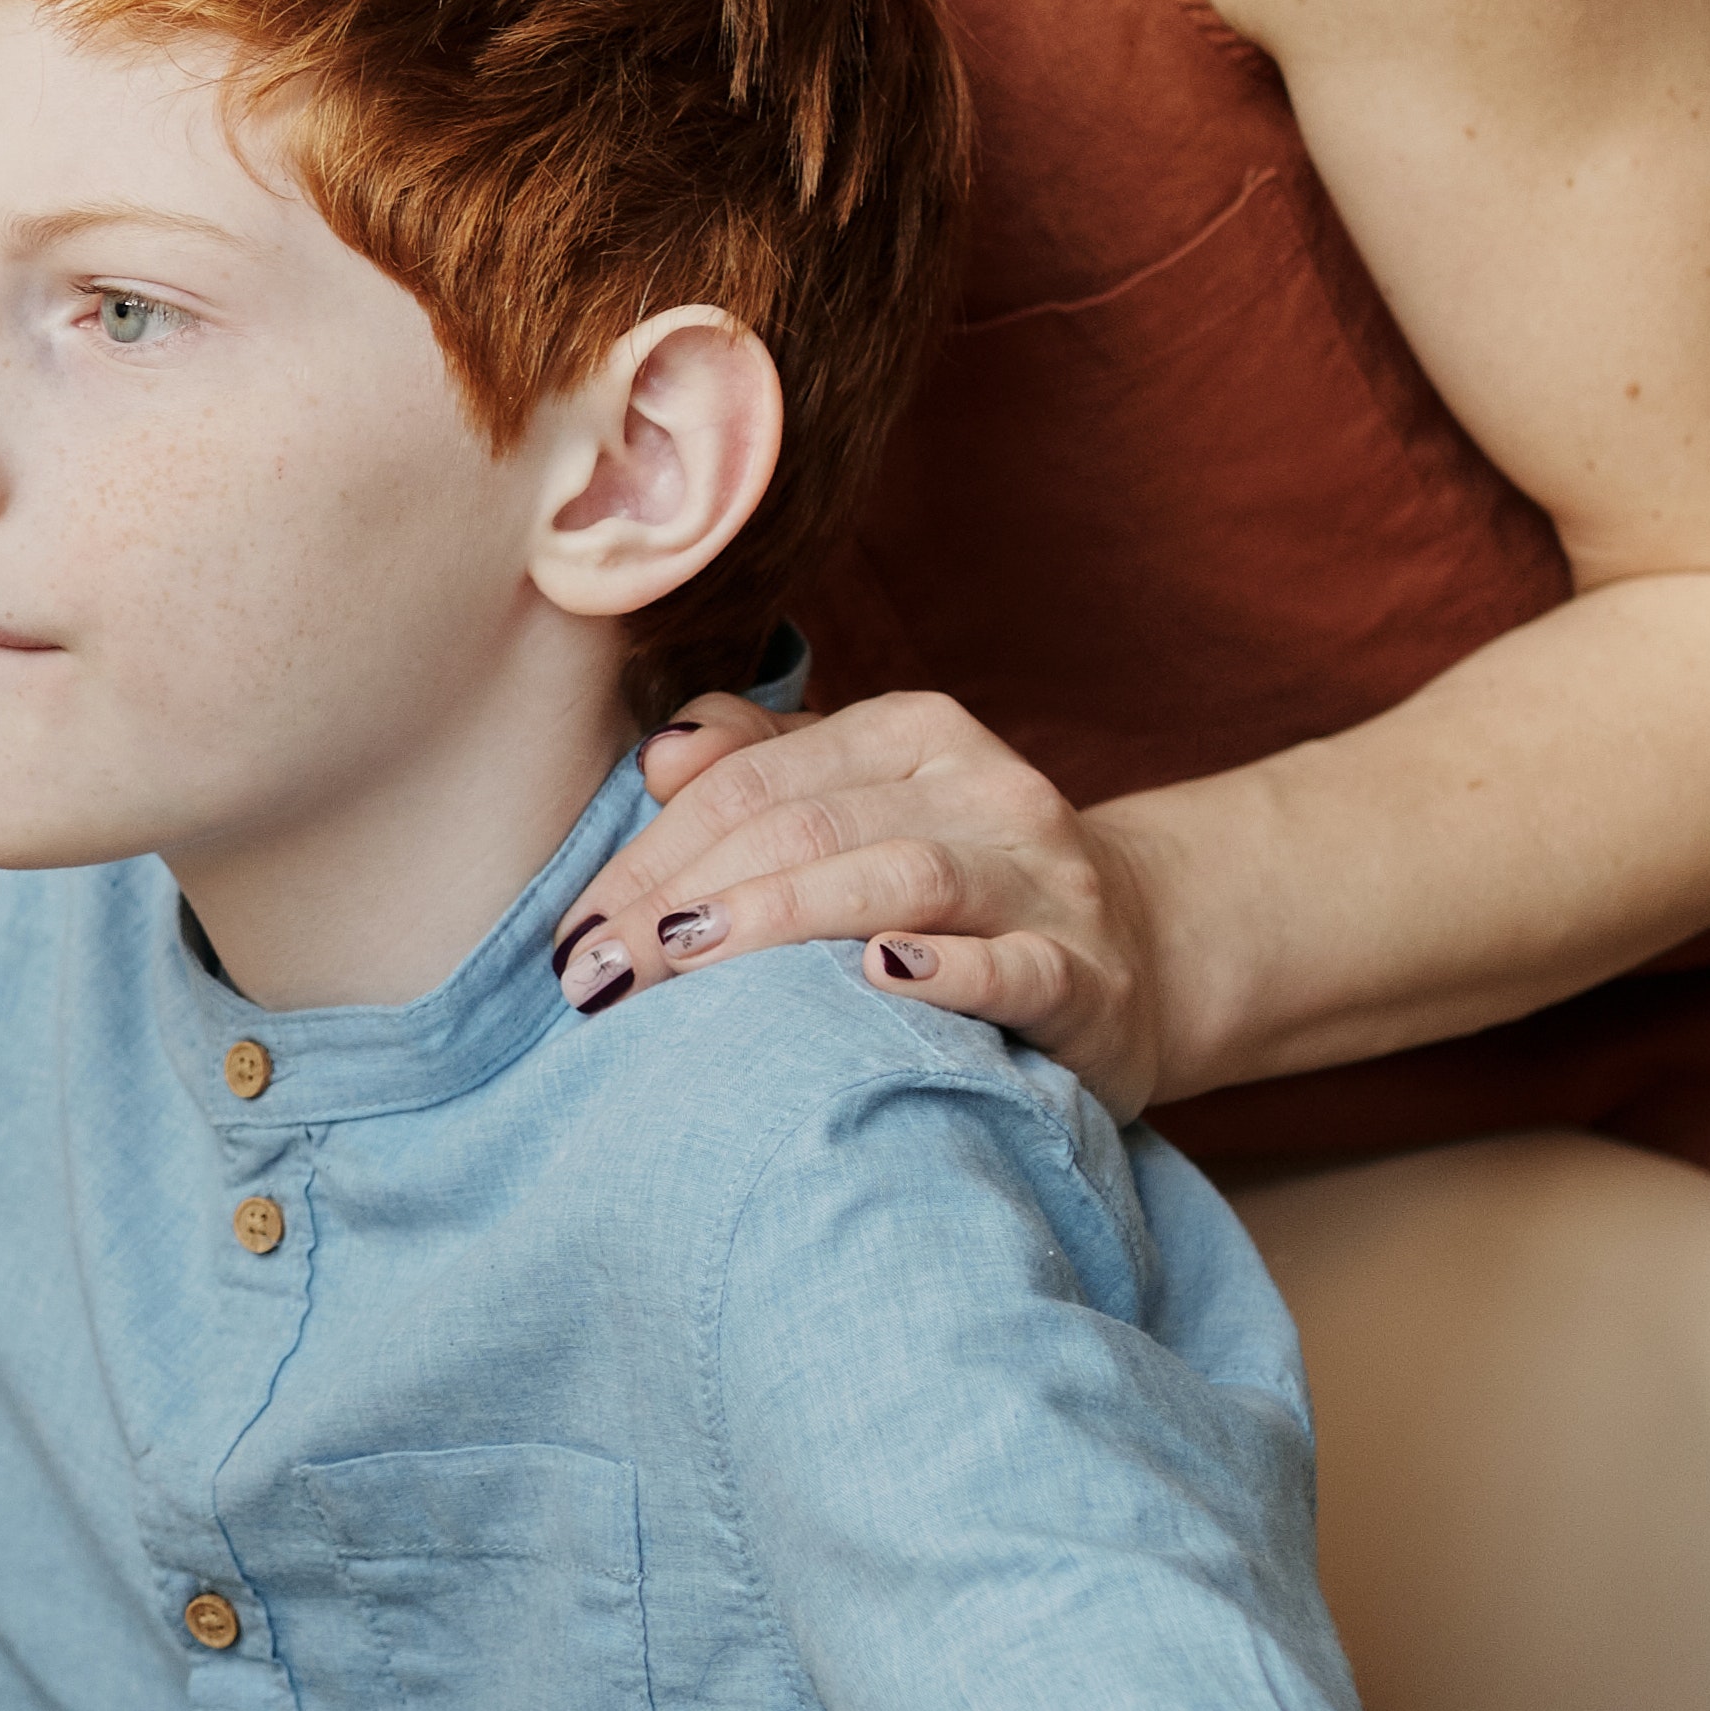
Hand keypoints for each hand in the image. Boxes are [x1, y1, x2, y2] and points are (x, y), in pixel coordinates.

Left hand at [547, 686, 1184, 1110]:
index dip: (649, 852)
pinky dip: (944, 968)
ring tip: (681, 960)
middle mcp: (982, 788)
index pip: (753, 780)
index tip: (569, 934)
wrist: (1140, 955)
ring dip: (777, 917)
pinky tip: (875, 975)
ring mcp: (1042, 879)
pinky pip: (1014, 966)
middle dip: (681, 897)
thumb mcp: (866, 803)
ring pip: (899, 874)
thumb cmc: (960, 882)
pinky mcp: (1086, 976)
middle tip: (594, 973)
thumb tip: (659, 756)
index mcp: (914, 735)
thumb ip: (762, 767)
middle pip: (807, 826)